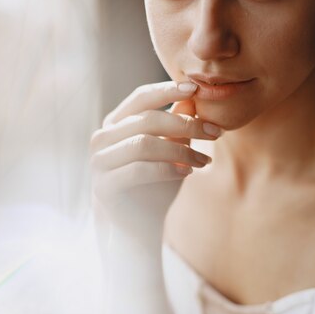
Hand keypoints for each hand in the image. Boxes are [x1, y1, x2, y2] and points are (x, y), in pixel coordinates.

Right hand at [90, 81, 221, 240]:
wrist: (140, 224)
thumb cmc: (156, 183)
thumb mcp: (172, 149)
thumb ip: (177, 124)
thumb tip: (193, 96)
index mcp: (116, 123)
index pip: (141, 98)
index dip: (168, 90)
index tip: (196, 88)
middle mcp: (103, 138)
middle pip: (147, 119)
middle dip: (186, 124)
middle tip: (215, 133)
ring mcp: (99, 162)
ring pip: (144, 143)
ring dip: (180, 150)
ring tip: (202, 161)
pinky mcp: (103, 186)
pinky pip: (139, 170)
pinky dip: (167, 169)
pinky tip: (186, 173)